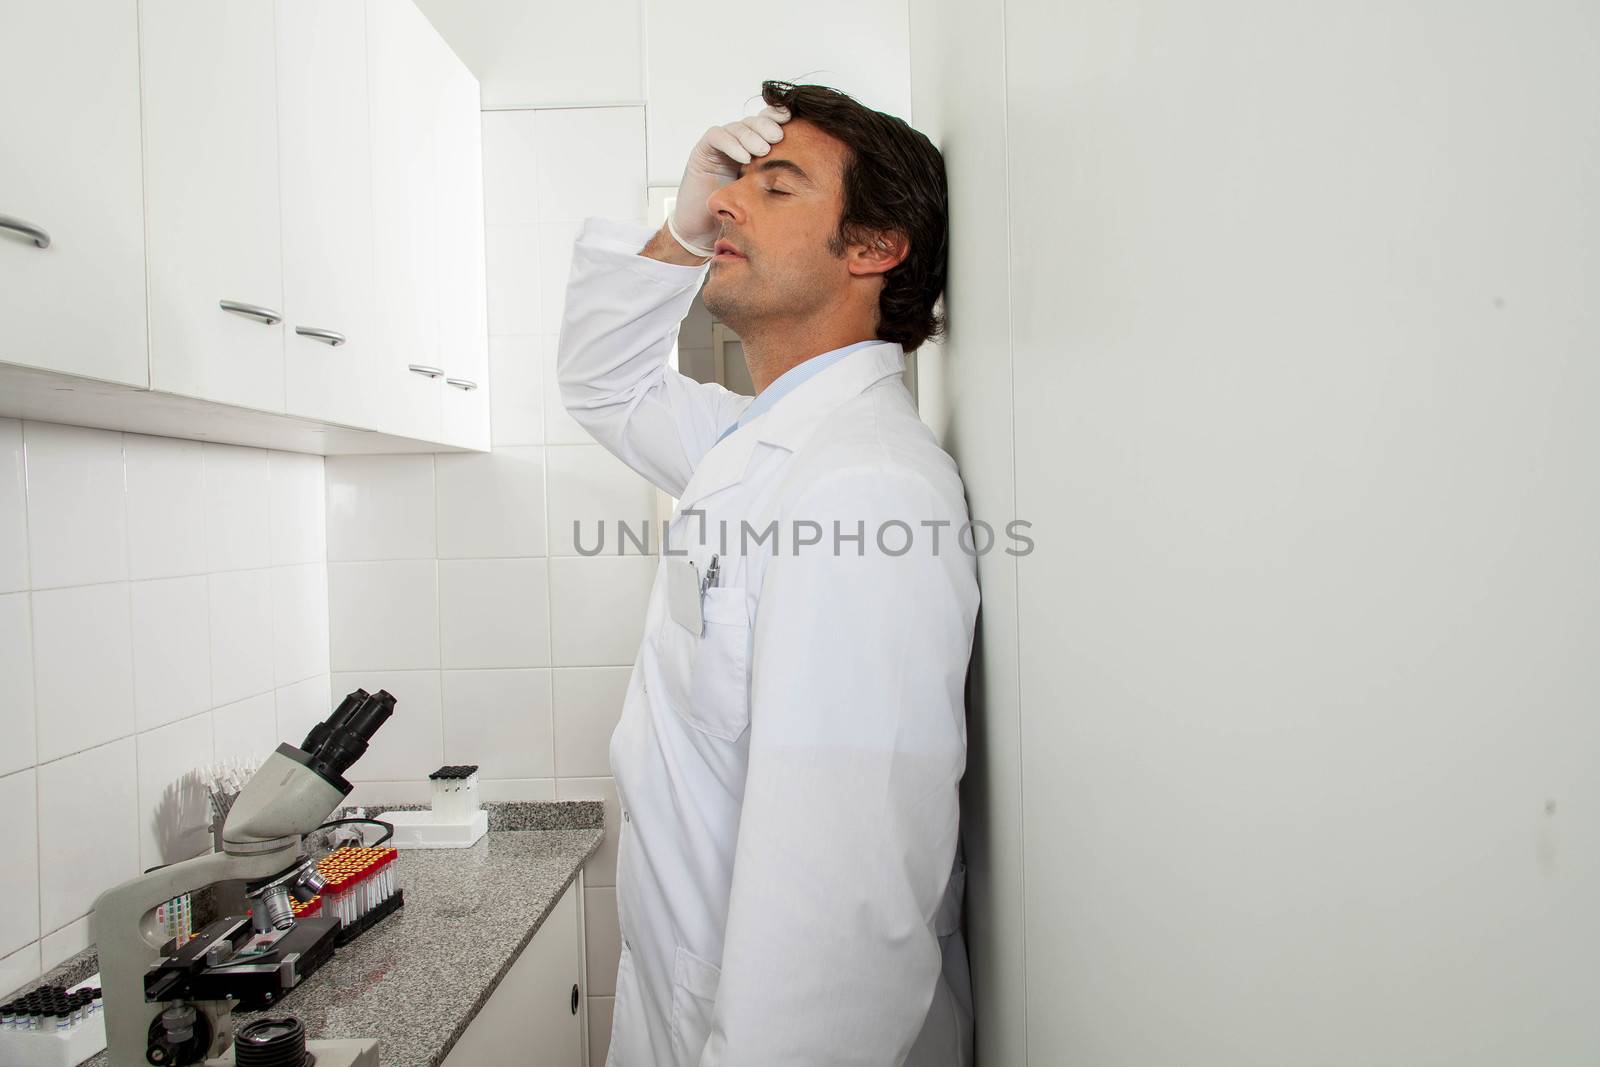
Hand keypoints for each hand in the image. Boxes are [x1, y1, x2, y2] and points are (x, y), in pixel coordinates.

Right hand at [668, 106, 790, 257]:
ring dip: (751, 136)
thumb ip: (780, 181)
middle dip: (766, 126)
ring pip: (737, 127)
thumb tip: (813, 169)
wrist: (705, 231)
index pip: (767, 125)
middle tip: (778, 136)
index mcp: (755, 150)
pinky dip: (731, 144)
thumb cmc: (737, 217)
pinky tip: (744, 158)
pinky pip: (717, 137)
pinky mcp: (703, 151)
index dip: (778, 118)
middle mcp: (737, 144)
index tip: (794, 122)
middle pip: (753, 122)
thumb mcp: (765, 196)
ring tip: (763, 150)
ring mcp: (719, 146)